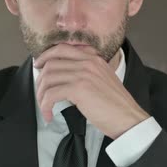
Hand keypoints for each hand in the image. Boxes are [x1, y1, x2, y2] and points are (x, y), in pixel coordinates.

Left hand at [34, 43, 149, 138]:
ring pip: (48, 79)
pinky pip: (51, 94)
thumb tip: (63, 77)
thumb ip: (86, 72)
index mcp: (93, 58)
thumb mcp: (102, 79)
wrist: (128, 118)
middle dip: (40, 79)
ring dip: (41, 95)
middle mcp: (88, 62)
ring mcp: (83, 74)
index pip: (62, 48)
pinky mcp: (79, 89)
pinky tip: (48, 115)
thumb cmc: (115, 104)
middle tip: (40, 92)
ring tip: (44, 107)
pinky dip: (45, 106)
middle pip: (51, 63)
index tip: (38, 66)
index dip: (46, 56)